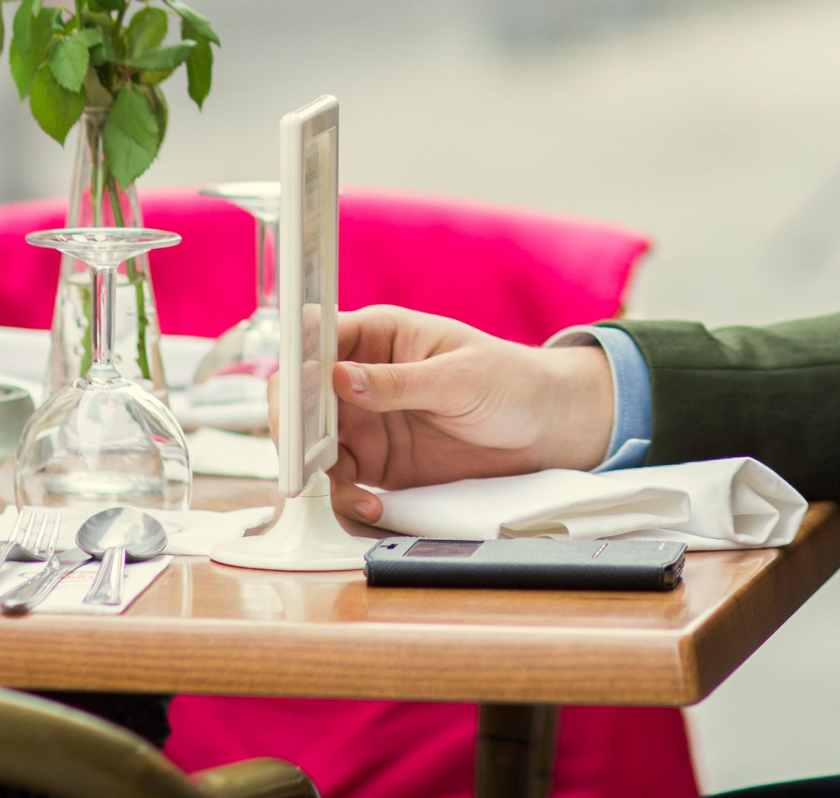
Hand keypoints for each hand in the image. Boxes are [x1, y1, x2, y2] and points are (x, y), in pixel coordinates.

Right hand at [324, 306, 617, 523]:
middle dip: (295, 426)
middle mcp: (363, 377)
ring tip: (342, 488)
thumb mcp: (457, 378)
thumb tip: (339, 377)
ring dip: (315, 468)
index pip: (318, 339)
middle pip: (303, 396)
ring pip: (314, 443)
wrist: (544, 427)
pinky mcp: (379, 462)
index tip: (295, 399)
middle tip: (302, 456)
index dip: (297, 365)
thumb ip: (399, 381)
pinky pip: (344, 480)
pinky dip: (347, 497)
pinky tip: (370, 506)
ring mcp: (367, 422)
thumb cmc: (509, 380)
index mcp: (380, 335)